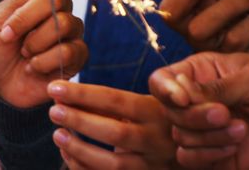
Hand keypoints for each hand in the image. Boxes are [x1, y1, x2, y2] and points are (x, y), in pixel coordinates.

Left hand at [0, 0, 88, 107]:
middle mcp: (61, 12)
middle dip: (27, 17)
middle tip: (9, 35)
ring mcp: (71, 35)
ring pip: (64, 24)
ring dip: (35, 42)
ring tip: (23, 54)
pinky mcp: (76, 59)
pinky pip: (68, 50)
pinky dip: (44, 60)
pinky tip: (33, 67)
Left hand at [45, 80, 179, 168]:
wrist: (195, 150)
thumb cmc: (160, 120)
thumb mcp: (148, 103)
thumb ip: (114, 100)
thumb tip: (67, 93)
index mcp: (157, 112)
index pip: (116, 100)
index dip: (83, 93)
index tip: (55, 88)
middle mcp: (157, 140)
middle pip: (115, 132)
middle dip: (79, 121)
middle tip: (53, 110)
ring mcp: (152, 165)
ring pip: (113, 164)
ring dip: (79, 150)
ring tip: (57, 134)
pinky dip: (84, 168)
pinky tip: (67, 153)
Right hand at [148, 53, 248, 168]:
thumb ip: (216, 87)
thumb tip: (181, 94)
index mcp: (202, 72)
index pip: (162, 80)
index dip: (166, 91)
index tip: (184, 99)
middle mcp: (197, 100)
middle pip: (168, 112)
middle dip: (195, 117)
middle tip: (226, 114)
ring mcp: (205, 129)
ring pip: (179, 137)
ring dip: (209, 137)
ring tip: (242, 129)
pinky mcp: (214, 155)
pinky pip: (190, 160)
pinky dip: (210, 155)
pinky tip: (236, 146)